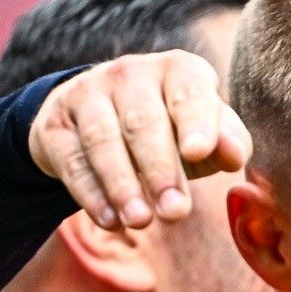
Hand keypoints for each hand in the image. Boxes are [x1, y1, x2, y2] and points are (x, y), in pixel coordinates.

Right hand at [28, 50, 248, 229]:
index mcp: (177, 70)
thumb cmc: (172, 129)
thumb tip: (235, 154)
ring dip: (122, 185)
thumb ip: (227, 143)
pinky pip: (72, 160)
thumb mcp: (204, 133)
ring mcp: (87, 95)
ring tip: (140, 221)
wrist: (98, 118)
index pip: (188, 93)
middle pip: (143, 123)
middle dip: (160, 170)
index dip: (194, 122)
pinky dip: (90, 193)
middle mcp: (130, 73)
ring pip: (102, 140)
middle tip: (175, 212)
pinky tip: (109, 221)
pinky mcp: (55, 124)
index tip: (197, 153)